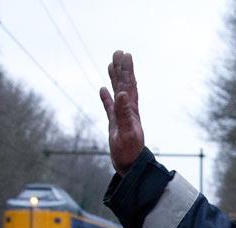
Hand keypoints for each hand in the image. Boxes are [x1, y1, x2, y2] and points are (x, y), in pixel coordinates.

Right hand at [100, 50, 144, 175]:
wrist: (130, 166)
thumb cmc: (130, 152)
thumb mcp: (127, 132)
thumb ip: (124, 113)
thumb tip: (124, 93)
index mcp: (132, 110)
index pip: (130, 85)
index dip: (127, 70)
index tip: (125, 55)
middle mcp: (128, 111)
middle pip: (125, 85)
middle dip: (122, 69)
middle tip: (119, 52)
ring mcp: (121, 117)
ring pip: (118, 93)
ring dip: (115, 79)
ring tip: (111, 64)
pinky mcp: (115, 124)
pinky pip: (110, 107)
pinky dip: (107, 97)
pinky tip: (103, 89)